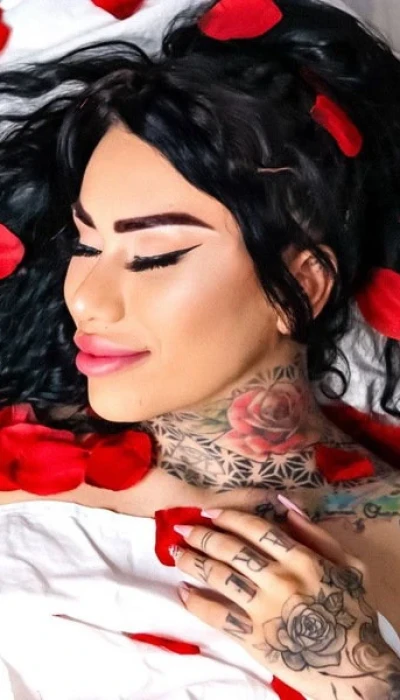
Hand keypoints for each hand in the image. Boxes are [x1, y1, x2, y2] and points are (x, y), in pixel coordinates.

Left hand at [172, 508, 399, 699]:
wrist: (356, 667)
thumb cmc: (353, 614)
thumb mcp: (350, 567)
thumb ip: (317, 535)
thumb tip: (285, 505)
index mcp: (302, 559)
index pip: (257, 530)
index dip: (229, 517)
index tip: (208, 511)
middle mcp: (280, 580)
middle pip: (231, 549)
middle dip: (202, 535)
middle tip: (182, 527)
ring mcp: (264, 609)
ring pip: (219, 577)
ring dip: (193, 562)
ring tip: (176, 553)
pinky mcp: (254, 638)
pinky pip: (218, 615)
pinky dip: (196, 602)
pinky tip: (183, 592)